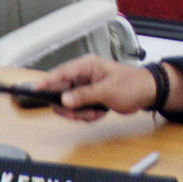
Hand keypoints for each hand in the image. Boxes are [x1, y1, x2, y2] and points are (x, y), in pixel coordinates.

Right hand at [36, 55, 156, 121]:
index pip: (61, 73)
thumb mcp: (108, 90)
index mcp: (86, 66)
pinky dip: (88, 116)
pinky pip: (79, 110)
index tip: (35, 89)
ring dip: (81, 113)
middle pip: (61, 92)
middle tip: (80, 114)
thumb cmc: (132, 84)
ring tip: (96, 113)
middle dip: (70, 107)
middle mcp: (83, 76)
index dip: (47, 81)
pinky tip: (100, 113)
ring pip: (69, 104)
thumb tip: (65, 99)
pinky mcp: (90, 98)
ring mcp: (86, 88)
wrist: (147, 93)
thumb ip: (85, 95)